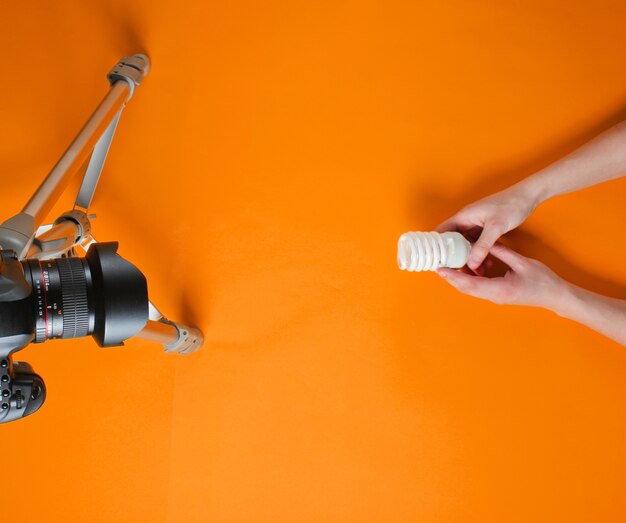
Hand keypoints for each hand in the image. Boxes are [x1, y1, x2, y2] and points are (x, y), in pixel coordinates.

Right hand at [436, 184, 539, 269]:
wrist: (527, 197)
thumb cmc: (511, 205)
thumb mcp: (496, 227)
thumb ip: (483, 246)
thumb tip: (472, 263)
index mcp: (463, 216)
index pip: (442, 232)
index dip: (438, 246)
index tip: (439, 261)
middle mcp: (467, 220)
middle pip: (453, 241)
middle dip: (455, 256)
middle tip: (458, 271)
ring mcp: (475, 224)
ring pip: (466, 244)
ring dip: (469, 257)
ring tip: (476, 271)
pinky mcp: (484, 228)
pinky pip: (476, 244)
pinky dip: (479, 254)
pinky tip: (486, 263)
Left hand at [437, 244, 566, 308]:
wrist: (556, 296)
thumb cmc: (543, 280)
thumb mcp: (522, 262)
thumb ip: (502, 252)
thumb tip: (486, 243)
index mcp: (499, 289)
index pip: (469, 284)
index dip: (452, 276)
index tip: (440, 268)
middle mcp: (494, 296)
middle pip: (466, 288)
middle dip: (451, 277)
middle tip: (439, 264)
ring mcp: (496, 297)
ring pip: (471, 288)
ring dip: (459, 278)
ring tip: (450, 264)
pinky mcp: (499, 295)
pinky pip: (479, 287)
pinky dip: (470, 278)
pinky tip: (469, 267)